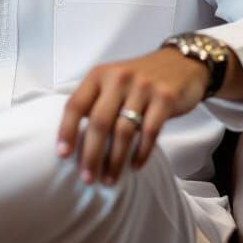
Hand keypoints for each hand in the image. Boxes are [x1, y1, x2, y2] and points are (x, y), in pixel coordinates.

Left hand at [56, 46, 210, 185]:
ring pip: (123, 131)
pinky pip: (149, 132)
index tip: (62, 155)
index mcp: (100, 75)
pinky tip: (134, 166)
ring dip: (114, 160)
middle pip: (98, 122)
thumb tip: (73, 137)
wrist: (180, 63)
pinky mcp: (165, 98)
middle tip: (87, 178)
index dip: (66, 131)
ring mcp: (143, 88)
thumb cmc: (139, 79)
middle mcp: (119, 78)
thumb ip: (95, 101)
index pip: (76, 105)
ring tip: (109, 179)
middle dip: (90, 154)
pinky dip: (141, 153)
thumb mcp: (112, 80)